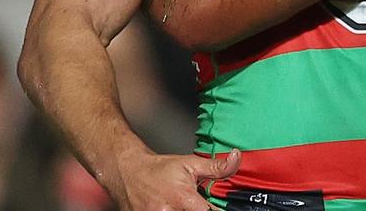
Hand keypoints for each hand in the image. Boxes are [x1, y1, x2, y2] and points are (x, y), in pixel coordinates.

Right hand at [113, 148, 240, 210]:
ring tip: (184, 205)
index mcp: (182, 198)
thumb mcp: (189, 164)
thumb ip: (215, 167)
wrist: (129, 172)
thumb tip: (236, 159)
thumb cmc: (159, 169)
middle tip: (198, 203)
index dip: (217, 210)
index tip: (219, 207)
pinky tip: (174, 207)